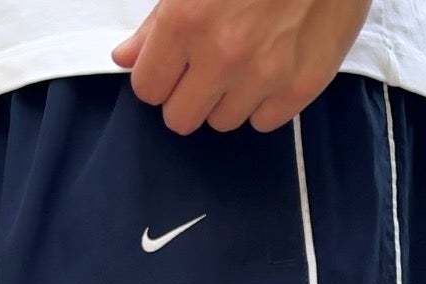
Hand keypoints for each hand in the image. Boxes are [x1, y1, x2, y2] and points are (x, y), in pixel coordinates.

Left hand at [112, 0, 370, 134]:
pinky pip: (264, 121)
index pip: (148, 89)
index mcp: (186, 20)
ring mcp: (263, 75)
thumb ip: (156, 22)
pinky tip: (271, 67)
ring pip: (223, 122)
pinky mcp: (300, 87)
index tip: (171, 67)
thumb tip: (126, 59)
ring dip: (227, 99)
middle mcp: (222, 55)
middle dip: (187, 97)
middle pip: (181, 119)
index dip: (157, 78)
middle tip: (206, 69)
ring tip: (245, 60)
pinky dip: (263, 101)